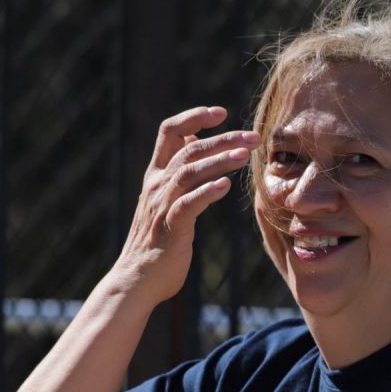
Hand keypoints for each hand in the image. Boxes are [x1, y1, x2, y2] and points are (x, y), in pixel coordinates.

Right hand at [115, 106, 257, 301]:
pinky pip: (187, 205)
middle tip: (253, 136)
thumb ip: (178, 170)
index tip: (221, 112)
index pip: (169, 132)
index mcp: (156, 175)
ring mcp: (161, 205)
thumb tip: (192, 140)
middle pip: (188, 149)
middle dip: (222, 138)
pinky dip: (206, 193)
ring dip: (219, 161)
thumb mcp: (166, 198)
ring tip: (245, 155)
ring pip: (189, 172)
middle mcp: (157, 185)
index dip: (193, 117)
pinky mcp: (170, 228)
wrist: (137, 279)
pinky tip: (225, 186)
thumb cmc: (158, 239)